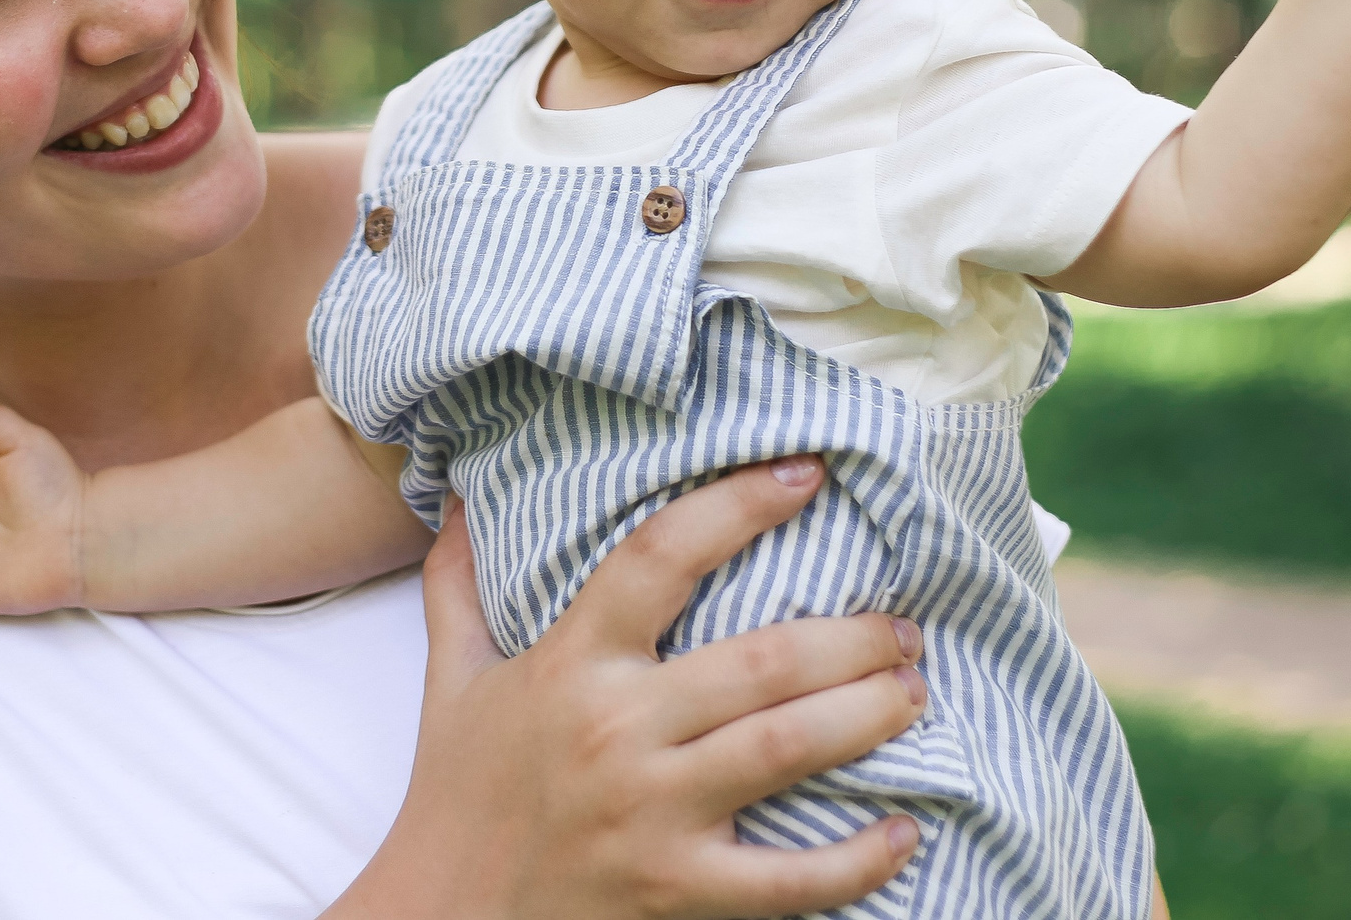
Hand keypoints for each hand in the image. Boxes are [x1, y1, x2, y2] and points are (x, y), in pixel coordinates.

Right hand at [332, 459, 927, 919]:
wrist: (435, 918)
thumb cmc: (454, 795)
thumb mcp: (452, 682)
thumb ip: (460, 585)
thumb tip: (463, 496)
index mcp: (570, 664)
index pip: (662, 557)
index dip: (739, 505)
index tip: (807, 475)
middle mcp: (618, 731)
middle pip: (762, 661)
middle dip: (852, 635)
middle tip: (904, 624)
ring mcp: (653, 815)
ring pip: (788, 746)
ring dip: (868, 714)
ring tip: (915, 691)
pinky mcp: (677, 892)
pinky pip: (789, 878)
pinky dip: (857, 859)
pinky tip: (904, 833)